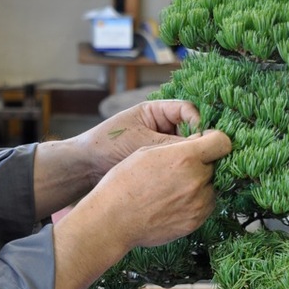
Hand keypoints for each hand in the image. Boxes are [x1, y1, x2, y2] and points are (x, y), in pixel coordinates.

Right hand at [51, 128, 230, 288]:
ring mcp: (199, 204)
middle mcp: (197, 180)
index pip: (222, 142)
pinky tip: (172, 203)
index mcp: (186, 158)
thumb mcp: (148, 152)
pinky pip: (205, 206)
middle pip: (215, 166)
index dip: (215, 140)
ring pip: (212, 187)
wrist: (113, 220)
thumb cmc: (124, 182)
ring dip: (200, 185)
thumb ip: (179, 148)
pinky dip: (195, 202)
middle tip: (180, 170)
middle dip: (203, 165)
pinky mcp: (196, 222)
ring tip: (173, 189)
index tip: (206, 143)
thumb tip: (200, 146)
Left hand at [75, 99, 200, 185]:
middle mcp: (162, 126)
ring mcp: (161, 145)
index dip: (198, 122)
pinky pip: (176, 164)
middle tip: (203, 157)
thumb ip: (170, 144)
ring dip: (190, 158)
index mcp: (156, 111)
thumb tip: (200, 149)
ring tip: (195, 169)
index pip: (188, 111)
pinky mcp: (158, 164)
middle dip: (197, 142)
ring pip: (185, 149)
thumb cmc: (108, 145)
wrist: (85, 167)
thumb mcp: (140, 141)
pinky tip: (185, 178)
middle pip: (191, 130)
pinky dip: (182, 170)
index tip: (202, 138)